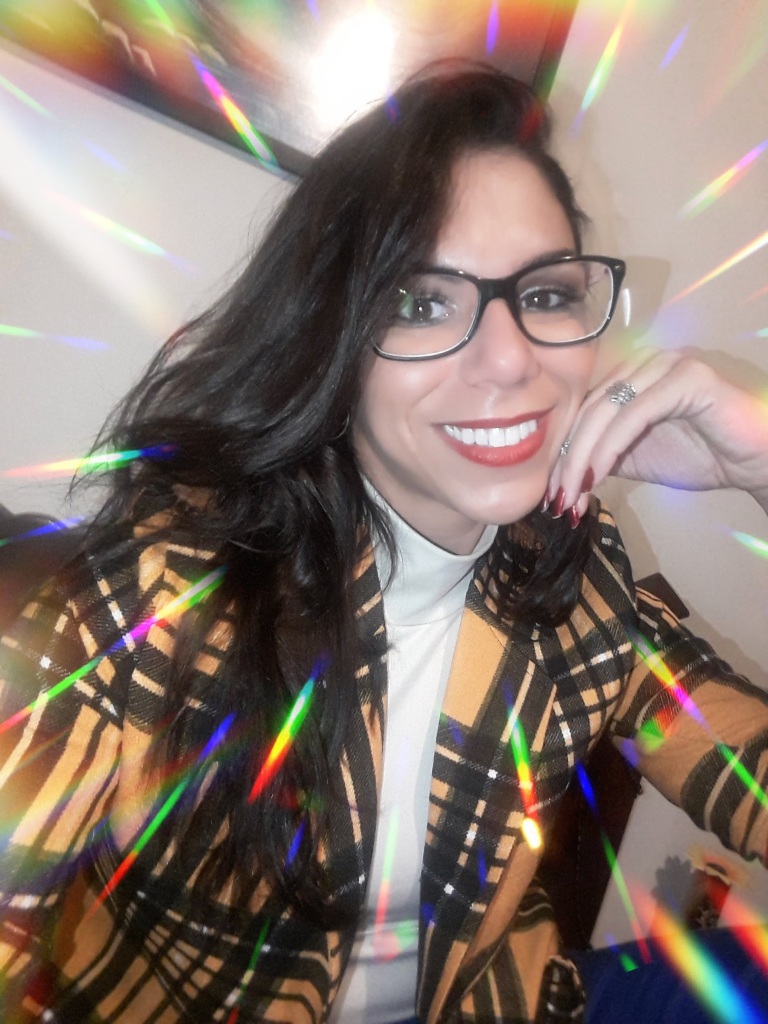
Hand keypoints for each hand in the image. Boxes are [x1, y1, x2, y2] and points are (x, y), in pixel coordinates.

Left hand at [547, 348, 767, 522]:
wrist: (760, 461)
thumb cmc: (706, 455)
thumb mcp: (639, 457)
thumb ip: (603, 453)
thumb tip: (561, 472)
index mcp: (631, 374)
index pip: (584, 410)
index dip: (563, 451)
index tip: (550, 494)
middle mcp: (646, 361)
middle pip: (589, 410)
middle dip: (567, 460)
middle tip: (555, 500)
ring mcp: (667, 363)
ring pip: (606, 411)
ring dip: (582, 458)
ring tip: (570, 495)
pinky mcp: (687, 377)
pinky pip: (634, 414)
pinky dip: (610, 447)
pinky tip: (596, 476)